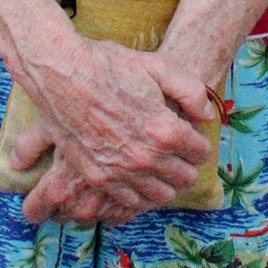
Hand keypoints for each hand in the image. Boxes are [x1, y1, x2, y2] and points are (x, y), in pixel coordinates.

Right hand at [10, 39, 216, 224]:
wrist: (61, 73)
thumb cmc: (109, 64)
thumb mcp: (157, 65)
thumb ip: (191, 90)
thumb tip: (206, 114)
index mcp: (165, 130)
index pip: (200, 152)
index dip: (198, 142)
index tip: (189, 134)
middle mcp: (146, 157)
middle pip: (185, 178)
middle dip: (186, 163)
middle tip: (176, 150)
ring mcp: (121, 172)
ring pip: (161, 196)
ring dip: (165, 182)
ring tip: (158, 165)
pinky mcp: (98, 178)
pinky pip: (130, 203)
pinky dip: (139, 194)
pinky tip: (136, 177)